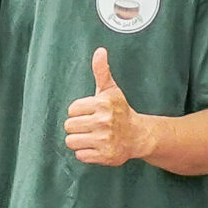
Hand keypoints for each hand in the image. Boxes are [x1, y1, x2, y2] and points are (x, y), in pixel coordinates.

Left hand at [65, 48, 148, 166]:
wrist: (138, 135)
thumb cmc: (120, 111)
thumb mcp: (110, 90)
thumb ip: (101, 71)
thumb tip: (100, 51)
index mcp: (102, 104)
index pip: (71, 109)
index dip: (79, 112)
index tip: (90, 113)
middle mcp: (103, 122)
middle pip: (69, 126)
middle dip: (77, 126)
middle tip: (90, 126)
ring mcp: (104, 140)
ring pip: (71, 141)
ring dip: (79, 140)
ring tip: (91, 136)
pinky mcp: (104, 155)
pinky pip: (80, 155)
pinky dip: (86, 153)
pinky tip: (96, 146)